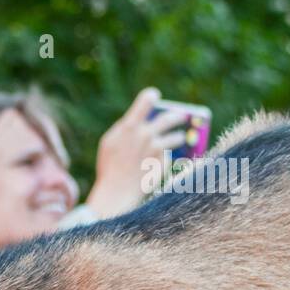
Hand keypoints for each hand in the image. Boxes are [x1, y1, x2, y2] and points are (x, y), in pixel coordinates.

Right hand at [85, 87, 190, 217]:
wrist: (117, 192)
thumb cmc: (109, 167)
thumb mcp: (109, 143)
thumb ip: (125, 129)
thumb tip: (139, 120)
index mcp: (130, 126)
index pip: (146, 99)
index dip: (151, 96)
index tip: (154, 98)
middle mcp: (147, 134)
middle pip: (171, 117)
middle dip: (178, 116)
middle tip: (180, 116)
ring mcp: (158, 148)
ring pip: (178, 137)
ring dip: (178, 137)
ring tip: (179, 137)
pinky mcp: (165, 162)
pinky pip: (171, 155)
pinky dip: (168, 157)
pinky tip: (160, 162)